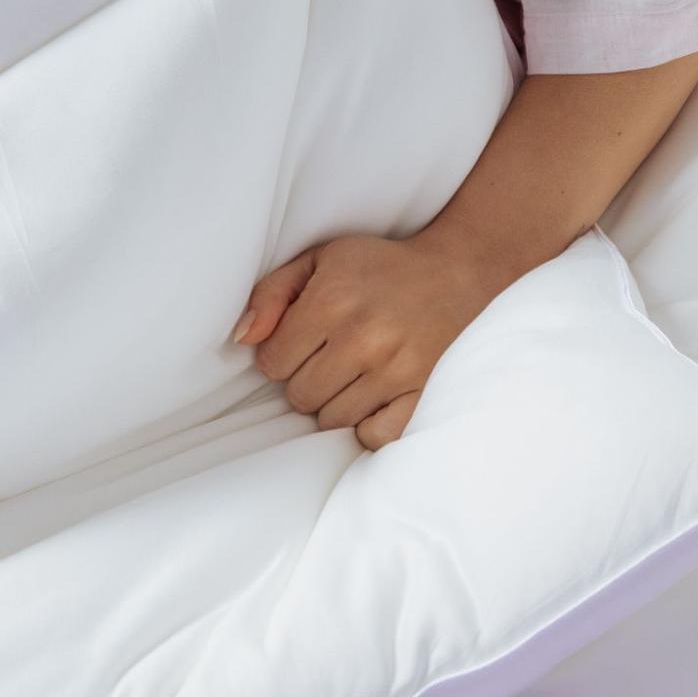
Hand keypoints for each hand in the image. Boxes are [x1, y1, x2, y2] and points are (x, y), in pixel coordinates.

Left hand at [228, 232, 506, 450]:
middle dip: (305, 378)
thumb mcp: (319, 260)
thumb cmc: (377, 268)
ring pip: (332, 420)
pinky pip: (373, 436)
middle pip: (299, 397)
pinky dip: (367, 423)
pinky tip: (373, 395)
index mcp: (332, 301)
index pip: (272, 363)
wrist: (455, 273)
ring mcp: (396, 371)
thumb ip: (272, 293)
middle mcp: (363, 338)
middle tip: (328, 355)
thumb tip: (242, 338)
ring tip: (352, 370)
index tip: (300, 340)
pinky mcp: (422, 394)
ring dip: (334, 401)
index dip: (280, 354)